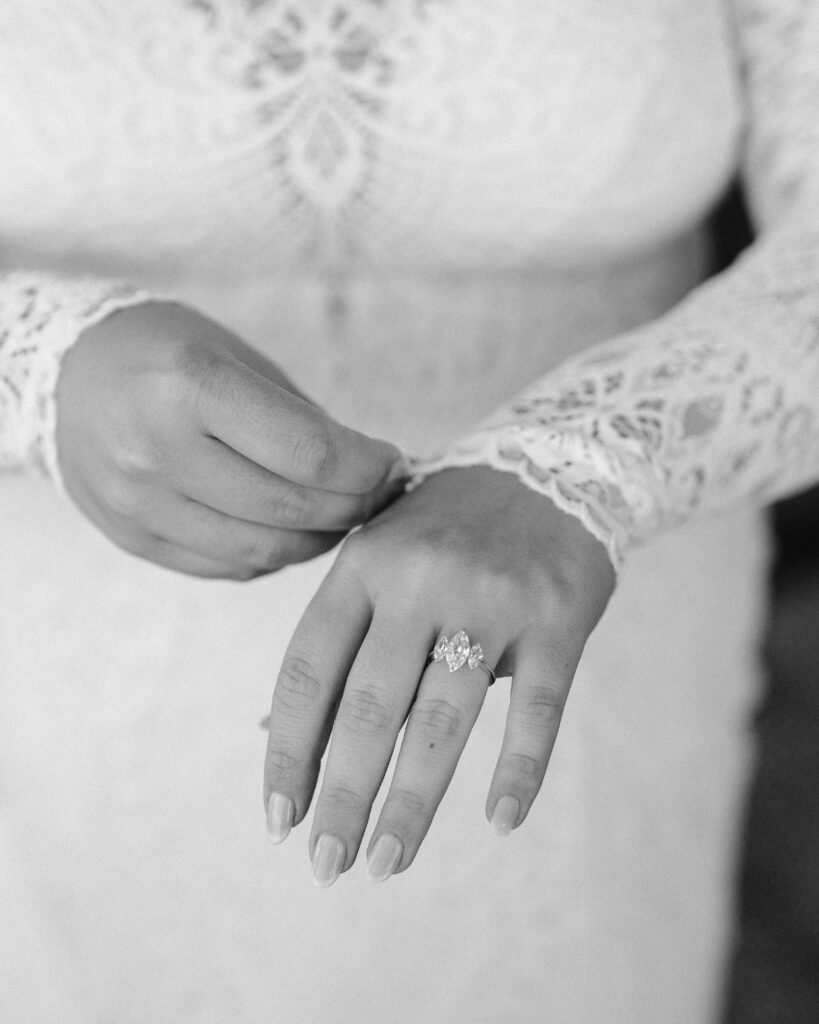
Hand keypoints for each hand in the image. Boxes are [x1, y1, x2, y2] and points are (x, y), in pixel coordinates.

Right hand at [56, 301, 406, 578]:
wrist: (68, 376)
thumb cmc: (168, 353)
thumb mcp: (238, 360)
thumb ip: (303, 421)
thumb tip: (372, 474)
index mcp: (189, 386)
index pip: (308, 454)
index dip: (368, 467)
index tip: (392, 462)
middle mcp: (157, 451)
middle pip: (291, 509)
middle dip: (355, 505)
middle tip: (378, 492)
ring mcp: (141, 504)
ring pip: (264, 550)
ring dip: (321, 537)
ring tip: (342, 513)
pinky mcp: (134, 539)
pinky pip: (229, 566)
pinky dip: (275, 553)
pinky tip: (291, 528)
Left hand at [262, 465, 615, 884]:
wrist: (552, 466)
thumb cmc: (447, 528)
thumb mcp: (378, 559)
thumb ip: (336, 638)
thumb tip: (273, 734)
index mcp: (363, 564)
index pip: (307, 671)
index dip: (287, 750)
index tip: (279, 818)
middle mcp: (420, 580)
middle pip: (370, 707)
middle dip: (343, 796)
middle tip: (328, 866)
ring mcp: (492, 599)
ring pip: (444, 719)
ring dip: (412, 802)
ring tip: (387, 862)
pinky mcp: (558, 618)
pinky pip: (538, 708)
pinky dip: (519, 770)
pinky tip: (500, 821)